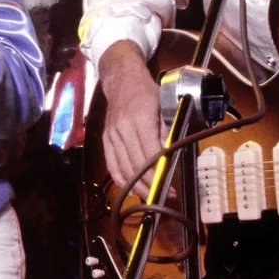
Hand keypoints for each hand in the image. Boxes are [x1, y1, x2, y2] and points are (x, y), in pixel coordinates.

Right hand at [100, 40, 163, 200]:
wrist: (121, 80)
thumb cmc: (147, 92)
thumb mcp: (164, 106)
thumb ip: (167, 130)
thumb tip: (172, 154)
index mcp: (139, 119)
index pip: (150, 154)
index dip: (160, 173)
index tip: (171, 186)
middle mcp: (123, 129)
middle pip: (136, 164)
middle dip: (151, 184)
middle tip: (165, 196)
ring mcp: (112, 135)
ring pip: (124, 168)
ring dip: (137, 186)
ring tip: (150, 197)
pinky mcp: (106, 139)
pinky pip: (112, 165)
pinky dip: (121, 179)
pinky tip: (131, 189)